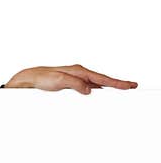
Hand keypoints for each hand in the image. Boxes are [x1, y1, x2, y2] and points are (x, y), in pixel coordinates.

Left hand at [3, 64, 137, 94]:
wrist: (30, 79)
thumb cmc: (42, 78)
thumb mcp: (59, 81)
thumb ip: (75, 84)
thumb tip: (89, 90)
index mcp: (79, 71)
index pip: (103, 78)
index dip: (117, 83)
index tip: (130, 85)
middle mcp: (79, 73)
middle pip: (103, 79)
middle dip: (117, 83)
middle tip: (132, 86)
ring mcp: (76, 78)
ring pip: (97, 82)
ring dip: (109, 85)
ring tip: (122, 89)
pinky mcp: (71, 83)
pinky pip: (90, 85)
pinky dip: (99, 87)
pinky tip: (102, 90)